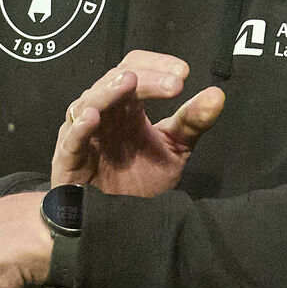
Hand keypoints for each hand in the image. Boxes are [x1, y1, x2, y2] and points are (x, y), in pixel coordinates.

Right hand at [50, 50, 223, 195]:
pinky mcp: (68, 160)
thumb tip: (218, 94)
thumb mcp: (174, 148)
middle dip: (146, 78)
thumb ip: (192, 122)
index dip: (157, 64)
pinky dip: (79, 127)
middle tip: (174, 84)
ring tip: (130, 82)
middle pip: (116, 79)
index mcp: (127, 105)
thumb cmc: (141, 180)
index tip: (184, 72)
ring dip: (109, 90)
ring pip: (89, 101)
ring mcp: (82, 133)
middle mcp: (103, 112)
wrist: (121, 223)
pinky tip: (92, 118)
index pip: (136, 68)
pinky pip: (70, 140)